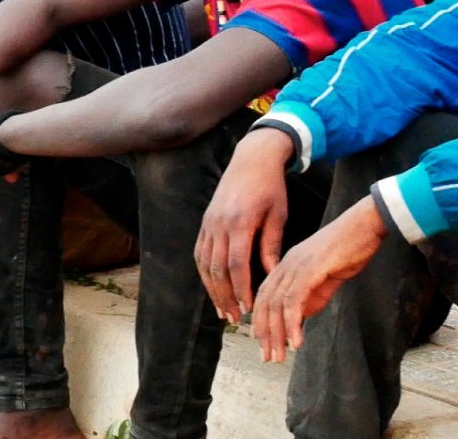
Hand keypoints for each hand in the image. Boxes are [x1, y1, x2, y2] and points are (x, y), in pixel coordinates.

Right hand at [195, 128, 297, 321]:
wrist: (251, 160)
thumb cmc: (270, 188)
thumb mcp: (278, 216)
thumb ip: (272, 247)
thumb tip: (272, 276)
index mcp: (239, 223)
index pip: (236, 264)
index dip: (241, 288)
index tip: (248, 308)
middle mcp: (218, 224)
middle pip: (216, 268)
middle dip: (224, 295)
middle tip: (233, 318)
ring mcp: (208, 223)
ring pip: (204, 263)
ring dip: (212, 288)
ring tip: (222, 309)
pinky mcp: (205, 222)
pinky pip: (200, 252)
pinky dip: (204, 272)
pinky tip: (212, 286)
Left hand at [250, 198, 388, 362]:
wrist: (365, 226)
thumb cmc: (349, 249)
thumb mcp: (327, 278)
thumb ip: (312, 297)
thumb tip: (300, 318)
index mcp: (285, 266)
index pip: (265, 297)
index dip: (261, 321)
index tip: (263, 344)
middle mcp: (285, 266)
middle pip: (265, 303)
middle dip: (264, 333)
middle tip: (268, 358)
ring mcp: (295, 267)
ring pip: (277, 305)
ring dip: (277, 334)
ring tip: (280, 356)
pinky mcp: (310, 270)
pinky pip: (295, 301)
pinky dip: (292, 323)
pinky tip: (296, 342)